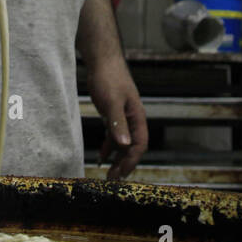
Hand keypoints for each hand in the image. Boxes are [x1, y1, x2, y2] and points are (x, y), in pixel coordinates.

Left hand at [87, 57, 147, 178]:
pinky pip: (114, 136)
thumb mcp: (112, 102)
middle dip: (124, 163)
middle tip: (113, 179)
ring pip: (123, 143)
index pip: (140, 144)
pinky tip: (102, 156)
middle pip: (132, 147)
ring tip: (108, 173)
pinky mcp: (113, 114)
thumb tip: (124, 144)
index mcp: (137, 117)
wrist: (102, 61)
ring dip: (116, 158)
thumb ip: (118, 123)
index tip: (121, 174)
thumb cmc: (109, 78)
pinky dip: (109, 147)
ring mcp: (123, 118)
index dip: (131, 160)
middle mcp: (133, 120)